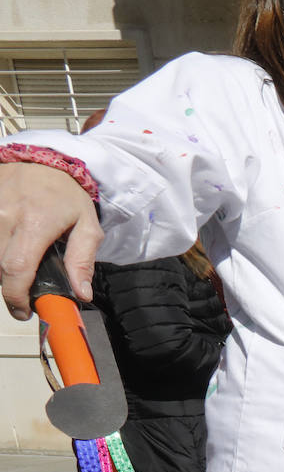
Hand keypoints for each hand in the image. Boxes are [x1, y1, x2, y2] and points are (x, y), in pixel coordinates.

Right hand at [0, 163, 103, 318]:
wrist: (43, 160)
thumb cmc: (67, 195)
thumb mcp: (87, 226)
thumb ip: (83, 261)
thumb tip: (81, 294)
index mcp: (35, 224)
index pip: (15, 269)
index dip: (15, 297)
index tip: (23, 311)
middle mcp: (5, 217)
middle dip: (11, 287)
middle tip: (25, 292)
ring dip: (1, 270)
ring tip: (19, 268)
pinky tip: (7, 251)